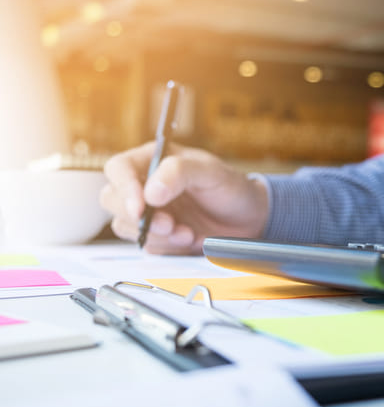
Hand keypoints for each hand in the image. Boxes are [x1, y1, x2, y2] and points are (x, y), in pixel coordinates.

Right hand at [100, 142, 268, 254]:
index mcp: (152, 160)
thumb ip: (180, 173)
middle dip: (139, 217)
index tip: (139, 208)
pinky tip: (191, 239)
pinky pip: (145, 244)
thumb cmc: (230, 187)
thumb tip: (150, 192)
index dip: (123, 188)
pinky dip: (166, 246)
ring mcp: (148, 211)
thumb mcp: (210, 172)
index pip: (118, 169)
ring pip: (125, 226)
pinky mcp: (155, 234)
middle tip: (170, 225)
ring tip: (188, 233)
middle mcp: (144, 184)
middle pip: (112, 199)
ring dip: (155, 235)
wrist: (248, 218)